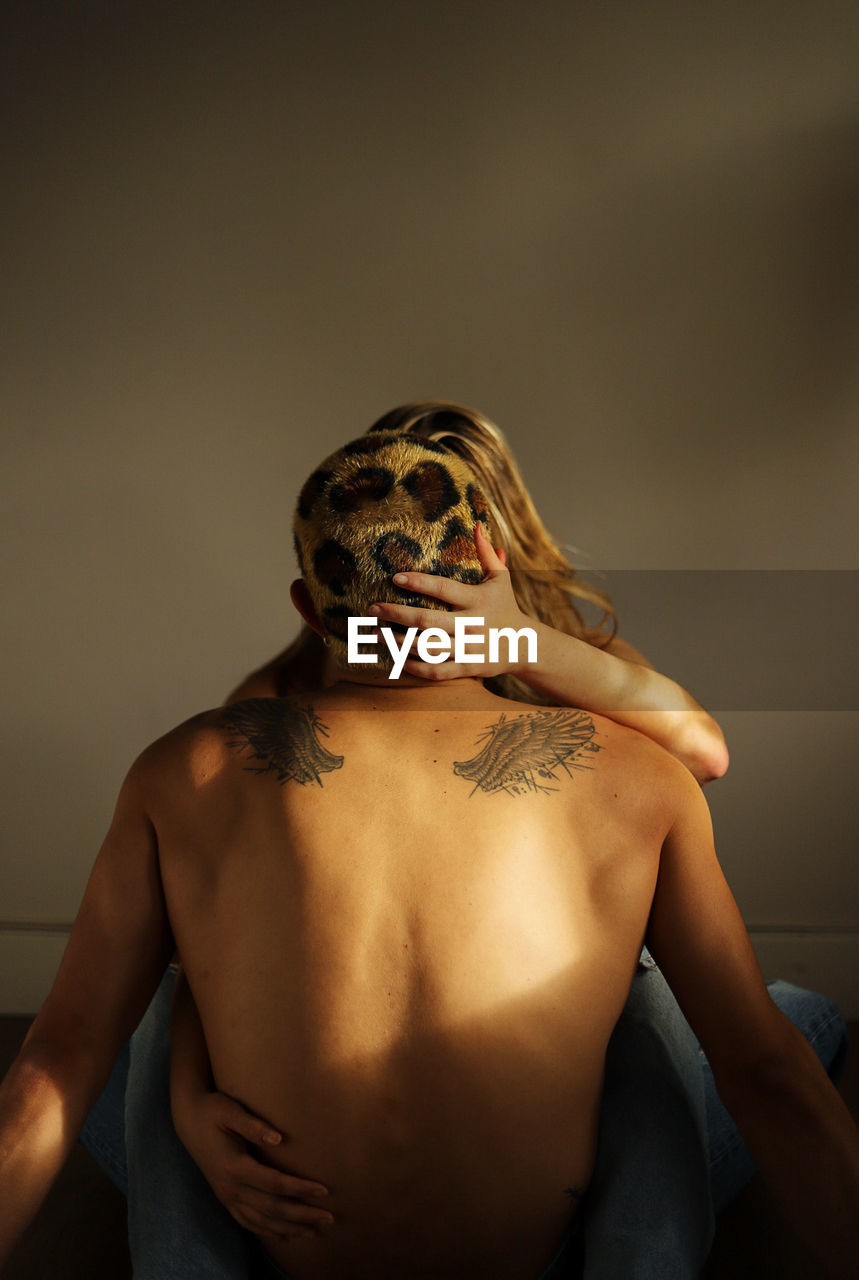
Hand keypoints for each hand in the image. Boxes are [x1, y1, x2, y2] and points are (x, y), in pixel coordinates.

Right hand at [175, 1090, 332, 1240]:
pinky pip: (247, 1221)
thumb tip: (279, 1139)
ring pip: (261, 1221)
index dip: (300, 1189)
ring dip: (288, 1228)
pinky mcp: (225, 1197)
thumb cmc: (213, 1110)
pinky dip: (266, 1230)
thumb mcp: (230, 1111)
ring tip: (312, 1232)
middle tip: (328, 1218)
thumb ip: (253, 1126)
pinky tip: (282, 1235)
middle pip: (272, 1208)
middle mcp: (230, 1187)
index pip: (274, 1184)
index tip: (324, 1191)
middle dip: (302, 1215)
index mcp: (234, 1167)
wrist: (188, 1120)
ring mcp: (226, 1196)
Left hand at [368, 521, 532, 680]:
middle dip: (396, 615)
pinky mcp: (468, 668)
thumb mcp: (500, 579)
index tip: (395, 577)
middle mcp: (473, 625)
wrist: (527, 645)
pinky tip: (397, 659)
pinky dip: (415, 668)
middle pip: (428, 621)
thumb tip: (477, 524)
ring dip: (399, 642)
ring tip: (376, 633)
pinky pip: (437, 671)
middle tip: (372, 608)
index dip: (419, 582)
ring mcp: (470, 649)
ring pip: (428, 648)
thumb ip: (486, 553)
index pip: (444, 588)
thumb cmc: (505, 606)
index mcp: (478, 600)